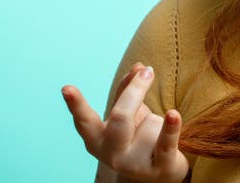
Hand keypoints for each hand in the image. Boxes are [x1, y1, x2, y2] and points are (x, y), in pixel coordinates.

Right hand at [61, 62, 189, 181]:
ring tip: (157, 136)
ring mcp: (135, 163)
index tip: (66, 88)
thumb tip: (139, 67)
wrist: (160, 174)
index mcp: (97, 140)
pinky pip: (166, 141)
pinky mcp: (159, 167)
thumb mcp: (129, 114)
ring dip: (159, 121)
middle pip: (121, 116)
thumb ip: (128, 91)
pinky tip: (173, 114)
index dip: (76, 105)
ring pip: (151, 122)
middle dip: (135, 91)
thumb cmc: (139, 137)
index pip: (85, 121)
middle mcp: (111, 155)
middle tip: (148, 71)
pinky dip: (171, 127)